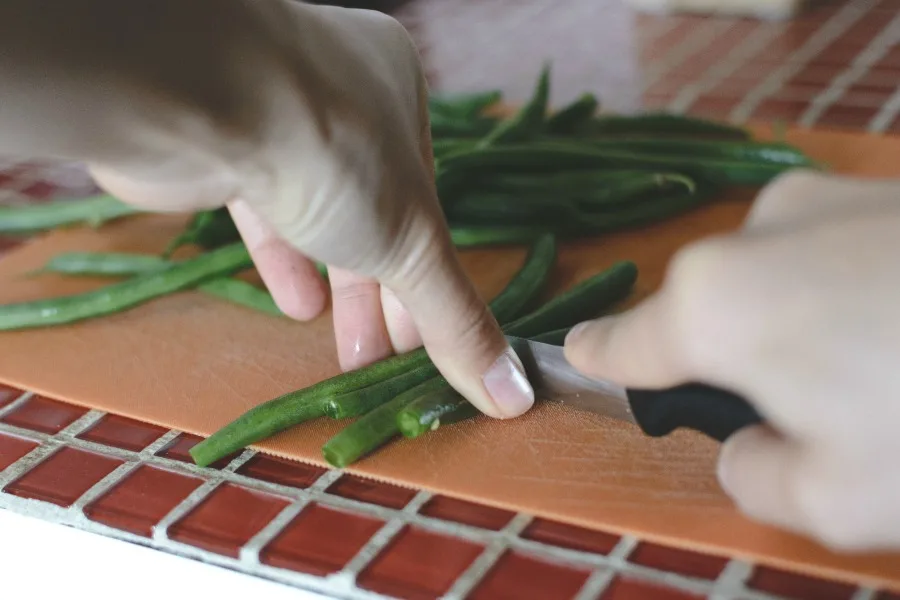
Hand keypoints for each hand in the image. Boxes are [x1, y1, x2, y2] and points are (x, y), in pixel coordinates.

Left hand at [0, 0, 533, 418]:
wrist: (192, 103)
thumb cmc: (328, 150)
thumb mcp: (413, 245)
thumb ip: (458, 320)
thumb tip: (513, 393)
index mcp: (398, 90)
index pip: (426, 203)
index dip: (429, 280)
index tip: (427, 344)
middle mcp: (340, 95)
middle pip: (375, 214)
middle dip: (383, 297)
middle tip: (386, 362)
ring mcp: (274, 116)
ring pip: (321, 216)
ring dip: (340, 289)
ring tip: (351, 354)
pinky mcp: (219, 145)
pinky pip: (263, 209)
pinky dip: (285, 260)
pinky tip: (299, 308)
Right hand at [564, 170, 899, 550]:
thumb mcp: (833, 498)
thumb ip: (753, 478)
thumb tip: (749, 448)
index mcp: (713, 306)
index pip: (618, 345)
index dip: (598, 368)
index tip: (581, 367)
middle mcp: (755, 235)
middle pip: (712, 317)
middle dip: (743, 368)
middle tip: (824, 422)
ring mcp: (825, 199)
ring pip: (781, 283)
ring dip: (808, 331)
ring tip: (895, 375)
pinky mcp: (889, 189)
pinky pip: (839, 256)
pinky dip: (859, 297)